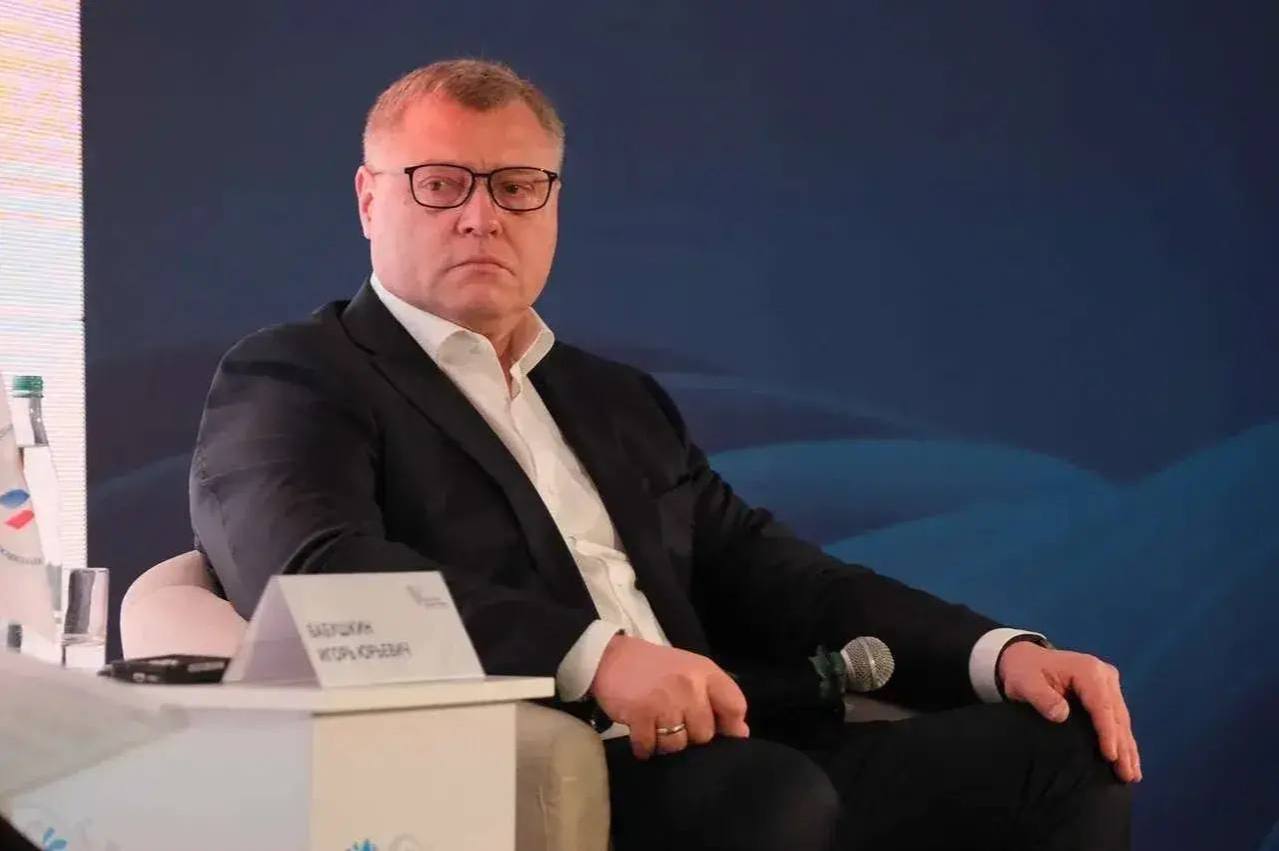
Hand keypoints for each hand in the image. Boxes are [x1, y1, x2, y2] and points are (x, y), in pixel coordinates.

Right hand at [590, 634, 750, 759]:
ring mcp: (665, 701)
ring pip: (678, 745)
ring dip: (666, 743)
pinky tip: (641, 736)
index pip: (735, 706)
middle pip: (705, 734)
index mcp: (705, 672)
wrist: (610, 656)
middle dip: (690, 735)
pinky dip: (645, 747)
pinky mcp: (641, 714)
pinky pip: (650, 746)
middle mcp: (689, 686)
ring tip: (656, 729)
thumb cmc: (654, 667)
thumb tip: (740, 733)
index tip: (719, 732)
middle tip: (674, 724)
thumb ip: (716, 697)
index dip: (730, 726)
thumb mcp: (690, 671)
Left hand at [998, 642, 1141, 782]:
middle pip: (1116, 715)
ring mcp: (1108, 684)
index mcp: (1087, 670)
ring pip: (1121, 720)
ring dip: (1127, 748)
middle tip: (1127, 775)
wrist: (1025, 660)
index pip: (1101, 705)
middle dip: (1123, 746)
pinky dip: (1123, 740)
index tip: (1110, 756)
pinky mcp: (1108, 693)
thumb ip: (1042, 698)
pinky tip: (1130, 760)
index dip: (1107, 732)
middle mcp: (1104, 675)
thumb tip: (1062, 715)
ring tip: (1132, 775)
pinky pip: (1118, 719)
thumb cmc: (1024, 672)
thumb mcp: (1025, 682)